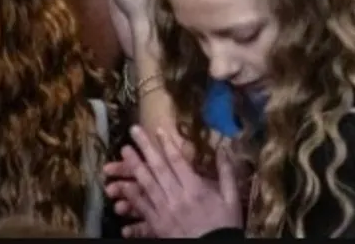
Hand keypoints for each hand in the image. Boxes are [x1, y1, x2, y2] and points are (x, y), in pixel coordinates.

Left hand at [114, 126, 242, 237]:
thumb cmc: (225, 225)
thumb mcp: (232, 199)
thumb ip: (227, 174)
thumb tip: (225, 149)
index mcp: (196, 189)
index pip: (178, 161)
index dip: (167, 144)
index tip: (158, 129)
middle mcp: (178, 196)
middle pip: (159, 167)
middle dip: (146, 147)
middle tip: (134, 130)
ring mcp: (165, 210)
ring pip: (147, 184)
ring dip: (134, 165)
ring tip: (124, 150)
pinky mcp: (157, 223)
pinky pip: (142, 206)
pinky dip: (132, 195)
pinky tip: (122, 183)